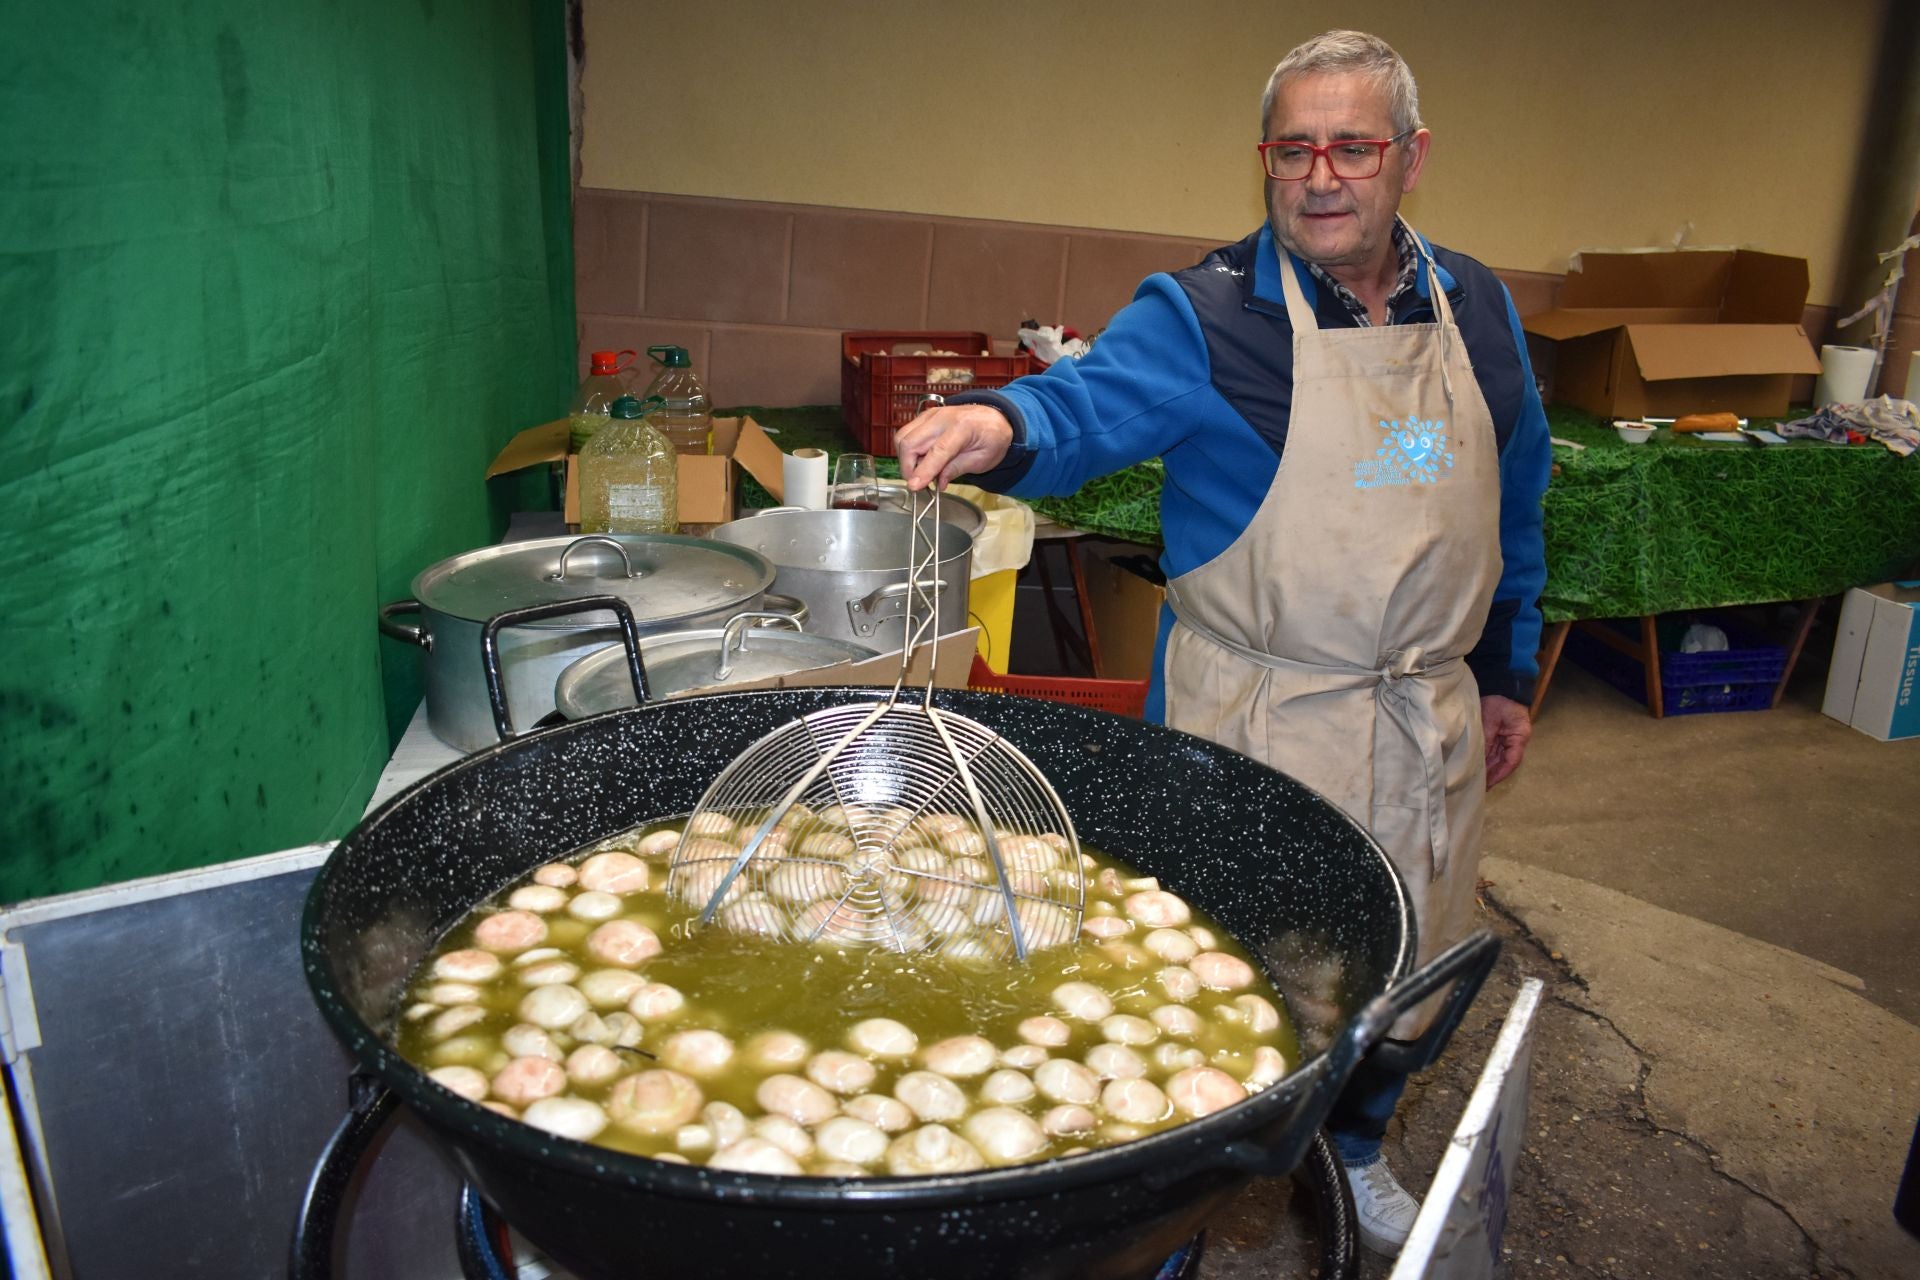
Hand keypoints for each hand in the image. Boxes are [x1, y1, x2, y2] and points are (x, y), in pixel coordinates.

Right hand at [895, 404, 1013, 490]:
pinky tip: (923, 460)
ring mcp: (930, 415)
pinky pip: (906, 435)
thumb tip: (938, 483)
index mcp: (963, 427)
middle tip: (919, 484)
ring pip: (902, 437)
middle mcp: (942, 417)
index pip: (937, 451)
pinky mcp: (924, 418)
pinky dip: (908, 451)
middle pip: (911, 442)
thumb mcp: (982, 459)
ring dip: (906, 459)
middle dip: (908, 467)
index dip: (923, 470)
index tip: (914, 487)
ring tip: (923, 471)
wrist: (994, 418)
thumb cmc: (991, 438)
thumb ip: (958, 469)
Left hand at [1481, 694, 1531, 788]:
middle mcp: (1514, 740)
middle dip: (1491, 774)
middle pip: (1503, 762)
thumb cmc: (1498, 700)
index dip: (1500, 774)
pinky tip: (1475, 767)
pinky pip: (1491, 751)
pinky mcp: (1496, 735)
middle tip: (1478, 787)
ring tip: (1475, 781)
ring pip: (1496, 758)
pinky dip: (1484, 759)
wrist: (1498, 685)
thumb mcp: (1491, 720)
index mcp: (1519, 736)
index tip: (1488, 784)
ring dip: (1487, 769)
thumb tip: (1479, 759)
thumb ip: (1486, 740)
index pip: (1511, 761)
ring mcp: (1506, 738)